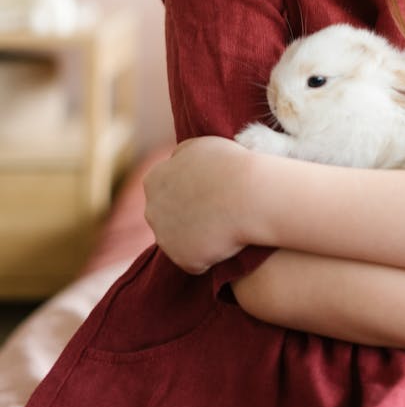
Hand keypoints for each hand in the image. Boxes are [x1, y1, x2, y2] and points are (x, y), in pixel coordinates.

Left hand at [143, 136, 257, 273]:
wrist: (250, 195)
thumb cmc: (230, 166)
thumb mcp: (200, 146)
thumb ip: (180, 155)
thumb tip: (175, 161)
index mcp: (154, 180)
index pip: (166, 188)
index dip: (190, 189)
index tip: (211, 189)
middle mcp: (152, 210)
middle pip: (169, 216)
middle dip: (188, 214)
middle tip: (218, 208)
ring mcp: (165, 238)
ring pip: (182, 240)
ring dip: (199, 235)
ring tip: (225, 225)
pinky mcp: (183, 260)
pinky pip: (196, 260)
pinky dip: (210, 254)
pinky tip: (227, 241)